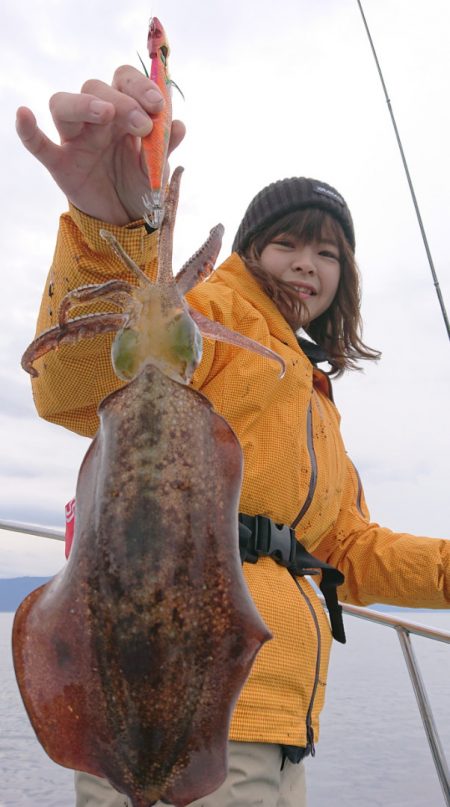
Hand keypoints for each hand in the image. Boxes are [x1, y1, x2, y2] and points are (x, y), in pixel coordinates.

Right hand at [16, 65, 185, 224]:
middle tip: (143, 126)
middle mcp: (96, 120)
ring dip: (84, 104)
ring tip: (106, 114)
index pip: (124, 80)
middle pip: (96, 88)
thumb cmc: (139, 184)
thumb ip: (164, 146)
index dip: (140, 86)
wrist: (125, 219)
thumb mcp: (156, 167)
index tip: (158, 105)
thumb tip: (179, 126)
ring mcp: (75, 139)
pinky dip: (28, 130)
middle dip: (123, 101)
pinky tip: (24, 114)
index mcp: (123, 112)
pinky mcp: (60, 164)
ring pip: (63, 104)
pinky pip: (38, 144)